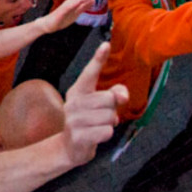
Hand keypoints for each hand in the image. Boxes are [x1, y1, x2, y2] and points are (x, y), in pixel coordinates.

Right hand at [42, 0, 101, 32]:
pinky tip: (80, 1)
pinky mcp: (62, 11)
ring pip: (77, 0)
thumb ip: (84, 7)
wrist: (48, 24)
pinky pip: (69, 6)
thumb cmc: (61, 19)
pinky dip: (75, 3)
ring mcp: (66, 6)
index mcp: (74, 3)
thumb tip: (93, 1)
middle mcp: (70, 3)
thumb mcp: (76, 13)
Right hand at [62, 42, 127, 165]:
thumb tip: (122, 94)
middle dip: (112, 110)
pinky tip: (96, 136)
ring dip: (109, 124)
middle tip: (102, 116)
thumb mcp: (99, 107)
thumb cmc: (88, 123)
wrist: (69, 147)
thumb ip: (112, 95)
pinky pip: (106, 132)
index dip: (98, 58)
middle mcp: (73, 102)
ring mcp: (74, 119)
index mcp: (78, 91)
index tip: (106, 44)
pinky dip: (106, 135)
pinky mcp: (78, 135)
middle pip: (108, 99)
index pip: (90, 73)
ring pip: (109, 116)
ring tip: (98, 127)